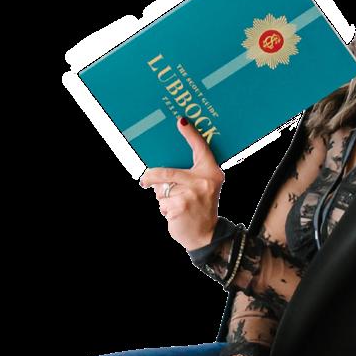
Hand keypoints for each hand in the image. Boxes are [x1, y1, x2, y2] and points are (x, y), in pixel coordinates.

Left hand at [140, 116, 224, 248]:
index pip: (201, 149)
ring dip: (162, 198)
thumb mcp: (203, 187)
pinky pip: (162, 203)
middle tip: (144, 180)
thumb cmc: (200, 207)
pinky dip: (164, 209)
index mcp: (211, 172)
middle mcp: (204, 181)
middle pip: (167, 172)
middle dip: (151, 177)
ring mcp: (192, 193)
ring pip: (162, 189)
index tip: (181, 120)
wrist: (206, 235)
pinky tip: (175, 214)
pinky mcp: (180, 206)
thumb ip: (190, 175)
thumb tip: (161, 168)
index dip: (191, 134)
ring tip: (175, 205)